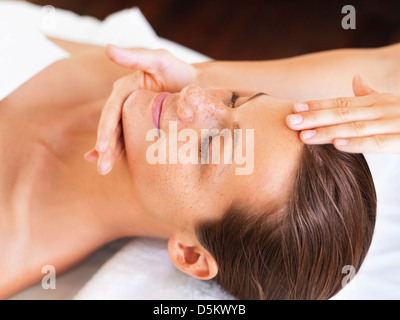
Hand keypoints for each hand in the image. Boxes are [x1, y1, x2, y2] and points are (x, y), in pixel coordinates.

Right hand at [84, 45, 196, 173]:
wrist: (198, 87)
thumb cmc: (180, 71)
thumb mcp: (160, 60)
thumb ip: (136, 57)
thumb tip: (107, 48)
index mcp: (126, 89)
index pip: (112, 110)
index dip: (106, 128)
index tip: (102, 146)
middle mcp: (126, 103)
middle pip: (112, 127)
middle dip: (105, 147)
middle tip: (102, 167)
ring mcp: (134, 117)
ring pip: (119, 137)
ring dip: (109, 154)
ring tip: (103, 170)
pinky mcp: (142, 127)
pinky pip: (130, 140)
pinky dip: (119, 152)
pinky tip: (110, 163)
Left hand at [285, 74, 399, 153]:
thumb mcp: (390, 103)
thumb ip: (370, 94)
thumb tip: (354, 80)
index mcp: (376, 102)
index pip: (340, 102)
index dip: (316, 105)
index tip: (294, 107)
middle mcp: (382, 109)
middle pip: (343, 112)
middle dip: (314, 117)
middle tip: (289, 120)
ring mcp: (394, 123)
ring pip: (356, 127)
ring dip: (328, 131)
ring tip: (304, 135)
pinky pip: (379, 142)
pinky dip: (358, 143)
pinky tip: (338, 145)